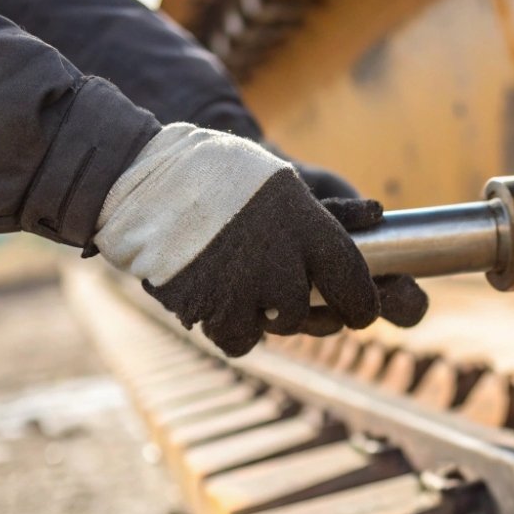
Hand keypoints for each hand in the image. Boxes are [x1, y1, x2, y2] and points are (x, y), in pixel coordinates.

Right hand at [94, 125, 423, 355]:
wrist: (141, 181)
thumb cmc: (212, 174)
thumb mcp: (275, 179)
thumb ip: (317, 214)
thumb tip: (373, 220)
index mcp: (304, 221)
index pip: (353, 278)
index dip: (363, 302)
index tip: (362, 310)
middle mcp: (280, 259)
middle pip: (310, 310)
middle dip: (306, 311)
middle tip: (293, 299)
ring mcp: (244, 288)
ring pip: (277, 326)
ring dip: (266, 315)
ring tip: (246, 286)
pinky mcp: (210, 310)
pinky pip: (240, 340)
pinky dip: (234, 329)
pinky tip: (222, 303)